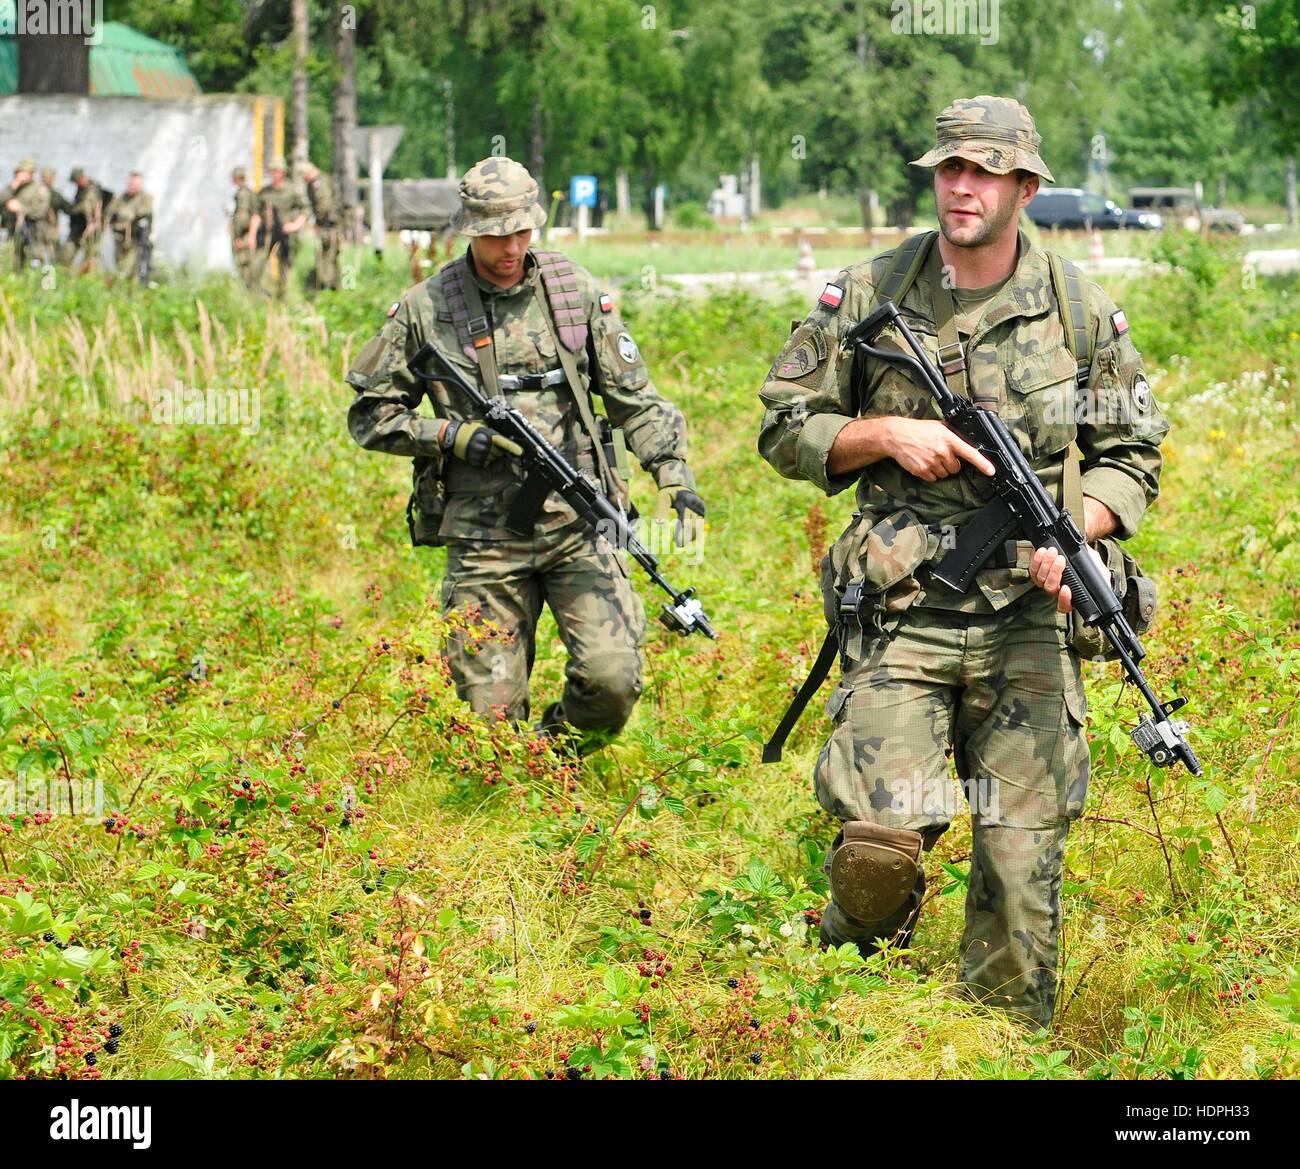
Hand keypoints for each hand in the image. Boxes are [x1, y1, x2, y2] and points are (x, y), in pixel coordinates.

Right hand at [441, 420, 523, 467]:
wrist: (454, 435)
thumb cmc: (470, 429)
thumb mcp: (483, 425)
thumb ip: (495, 431)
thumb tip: (508, 436)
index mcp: (489, 434)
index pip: (504, 442)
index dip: (513, 447)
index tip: (520, 452)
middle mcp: (486, 445)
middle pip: (500, 453)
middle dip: (500, 451)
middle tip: (492, 446)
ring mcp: (480, 453)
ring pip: (494, 459)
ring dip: (493, 456)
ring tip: (484, 449)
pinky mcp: (475, 460)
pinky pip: (485, 463)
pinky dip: (485, 460)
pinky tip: (479, 453)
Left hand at [653, 485, 705, 547]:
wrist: (681, 486)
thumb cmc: (670, 493)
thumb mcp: (663, 498)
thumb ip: (661, 510)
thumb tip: (658, 524)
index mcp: (686, 501)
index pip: (685, 520)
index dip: (682, 532)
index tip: (677, 542)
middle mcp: (696, 506)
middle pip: (693, 525)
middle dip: (686, 537)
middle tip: (679, 546)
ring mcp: (701, 509)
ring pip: (698, 527)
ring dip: (690, 536)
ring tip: (680, 544)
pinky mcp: (702, 512)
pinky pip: (699, 525)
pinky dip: (693, 533)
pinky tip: (685, 539)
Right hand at [876, 417, 995, 481]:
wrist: (897, 436)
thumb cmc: (917, 430)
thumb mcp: (938, 426)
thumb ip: (952, 434)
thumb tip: (964, 439)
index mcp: (949, 439)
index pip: (970, 453)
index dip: (982, 463)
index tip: (991, 471)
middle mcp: (942, 452)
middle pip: (956, 468)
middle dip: (950, 464)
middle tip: (940, 455)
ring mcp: (932, 462)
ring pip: (944, 474)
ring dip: (940, 469)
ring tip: (930, 458)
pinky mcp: (922, 471)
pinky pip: (933, 479)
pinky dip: (929, 474)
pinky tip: (923, 463)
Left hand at [1029, 542, 1106, 613]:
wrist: (1078, 546)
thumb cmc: (1089, 561)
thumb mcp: (1099, 570)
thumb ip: (1102, 579)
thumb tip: (1104, 585)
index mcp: (1071, 594)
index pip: (1065, 606)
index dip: (1064, 600)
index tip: (1066, 589)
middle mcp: (1056, 590)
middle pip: (1050, 588)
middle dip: (1055, 573)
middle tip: (1061, 560)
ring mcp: (1044, 580)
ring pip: (1040, 578)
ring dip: (1046, 564)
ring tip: (1054, 552)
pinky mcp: (1036, 570)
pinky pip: (1032, 568)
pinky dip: (1037, 559)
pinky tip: (1043, 551)